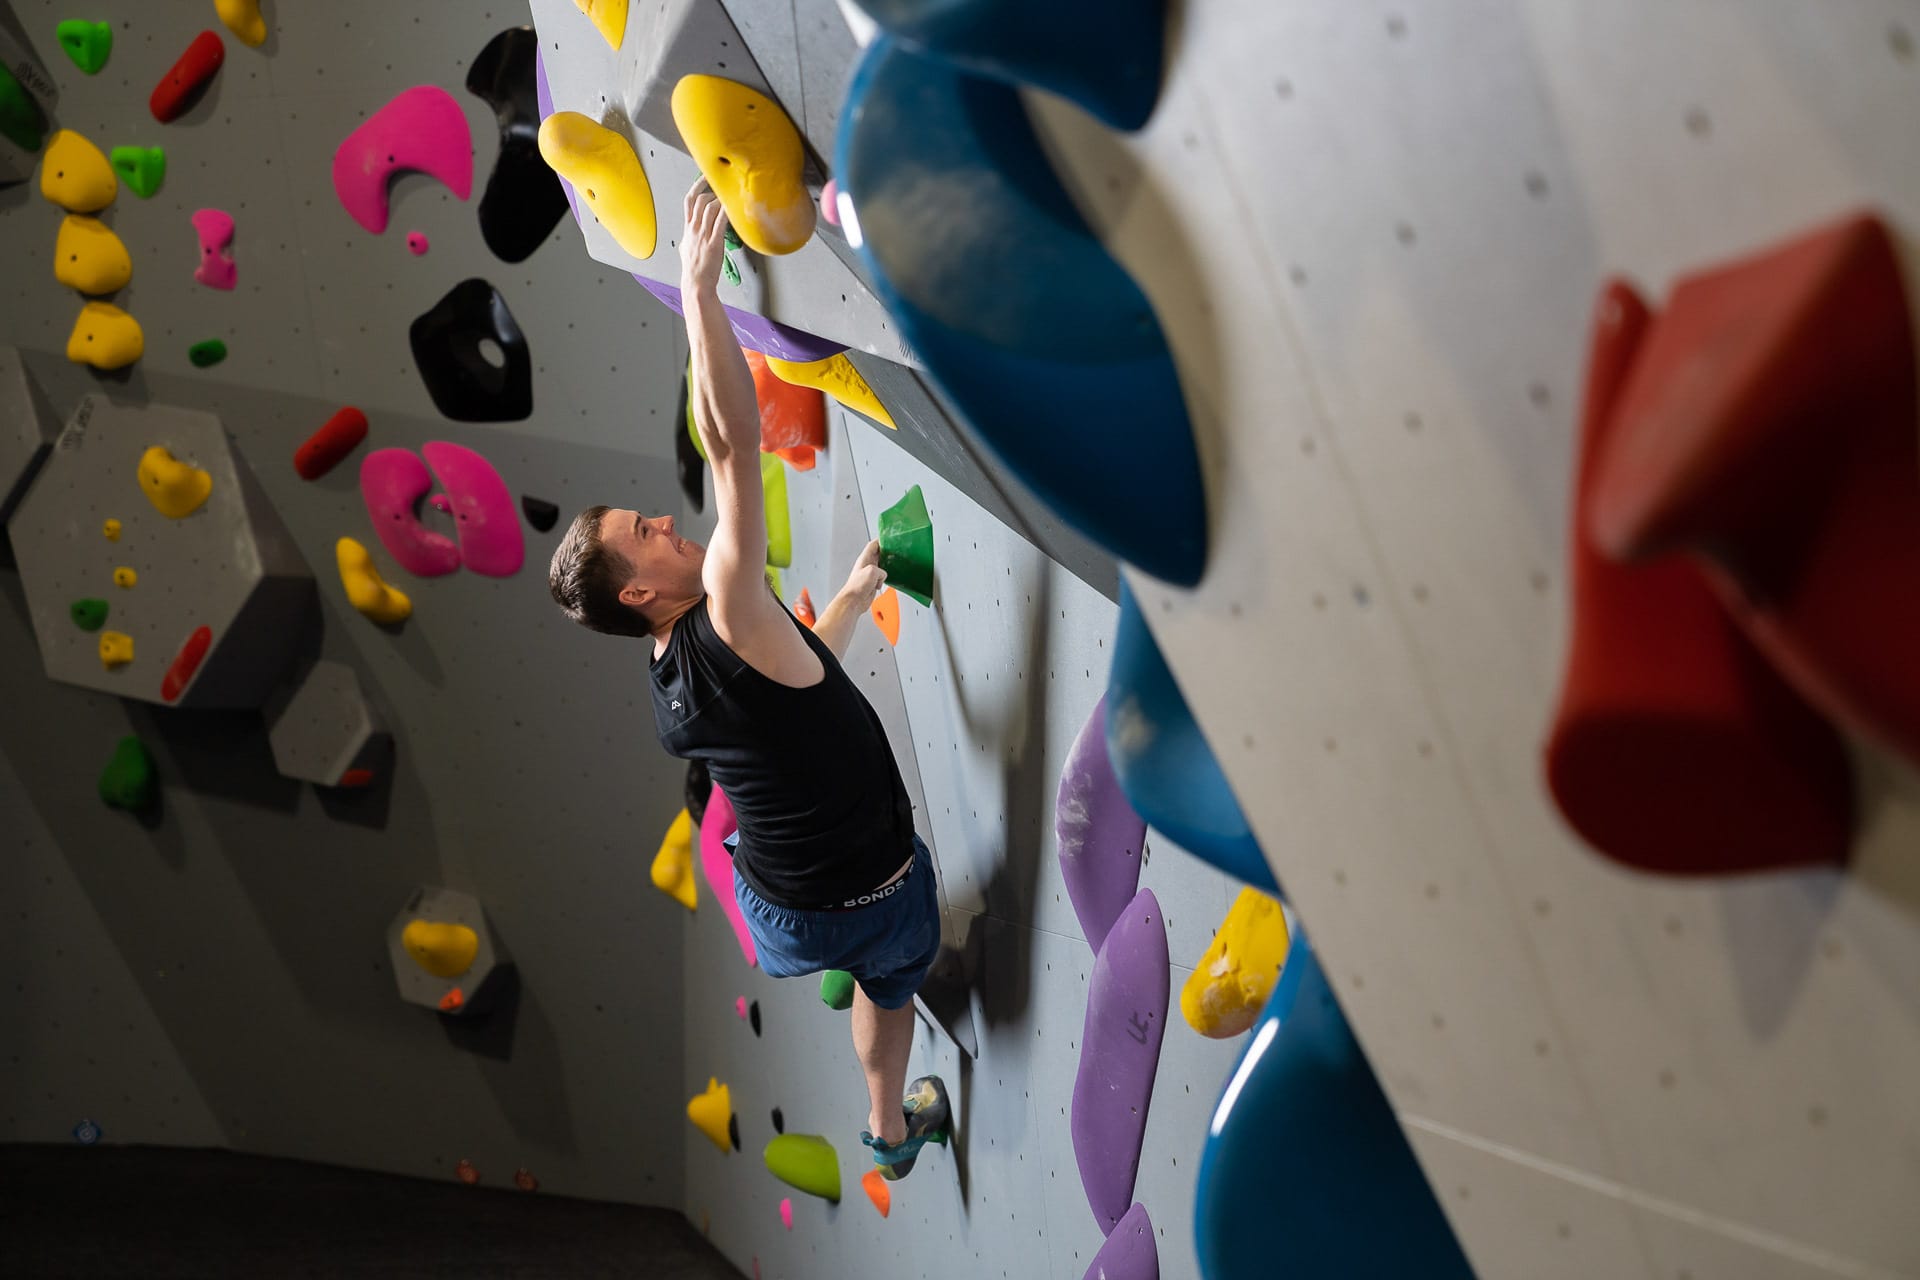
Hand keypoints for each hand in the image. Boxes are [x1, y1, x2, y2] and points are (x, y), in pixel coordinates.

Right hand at [680, 177, 728, 295]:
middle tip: (724, 189)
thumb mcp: (685, 248)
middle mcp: (694, 229)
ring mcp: (703, 235)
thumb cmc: (693, 268)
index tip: (704, 176)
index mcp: (688, 228)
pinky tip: (733, 207)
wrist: (696, 283)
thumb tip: (688, 237)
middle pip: (701, 200)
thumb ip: (688, 238)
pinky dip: (727, 212)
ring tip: (731, 199)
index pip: (689, 200)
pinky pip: (720, 222)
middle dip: (713, 192)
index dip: (696, 185)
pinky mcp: (714, 243)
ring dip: (722, 200)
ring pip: (710, 208)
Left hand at [841, 539, 887, 610]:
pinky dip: (884, 579)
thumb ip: (881, 570)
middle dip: (887, 554)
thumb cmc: (857, 587)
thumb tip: (883, 575)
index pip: (874, 545)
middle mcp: (867, 565)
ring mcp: (870, 573)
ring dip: (886, 568)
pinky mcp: (873, 582)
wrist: (854, 602)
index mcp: (864, 559)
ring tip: (889, 570)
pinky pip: (882, 577)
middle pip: (879, 554)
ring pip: (882, 566)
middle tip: (894, 554)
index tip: (890, 539)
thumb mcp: (872, 572)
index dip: (882, 541)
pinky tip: (882, 583)